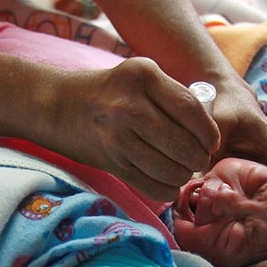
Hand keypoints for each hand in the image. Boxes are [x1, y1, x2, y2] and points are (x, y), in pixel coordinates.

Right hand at [39, 58, 219, 201]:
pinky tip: (165, 181)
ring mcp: (118, 137)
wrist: (55, 106)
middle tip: (197, 159)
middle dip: (199, 158)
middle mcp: (130, 106)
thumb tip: (209, 132)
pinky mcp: (111, 163)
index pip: (192, 110)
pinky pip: (154, 187)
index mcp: (143, 76)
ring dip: (183, 175)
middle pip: (185, 145)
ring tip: (180, 169)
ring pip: (172, 170)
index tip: (211, 142)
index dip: (209, 133)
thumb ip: (172, 97)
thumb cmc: (107, 92)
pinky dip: (167, 190)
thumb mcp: (139, 78)